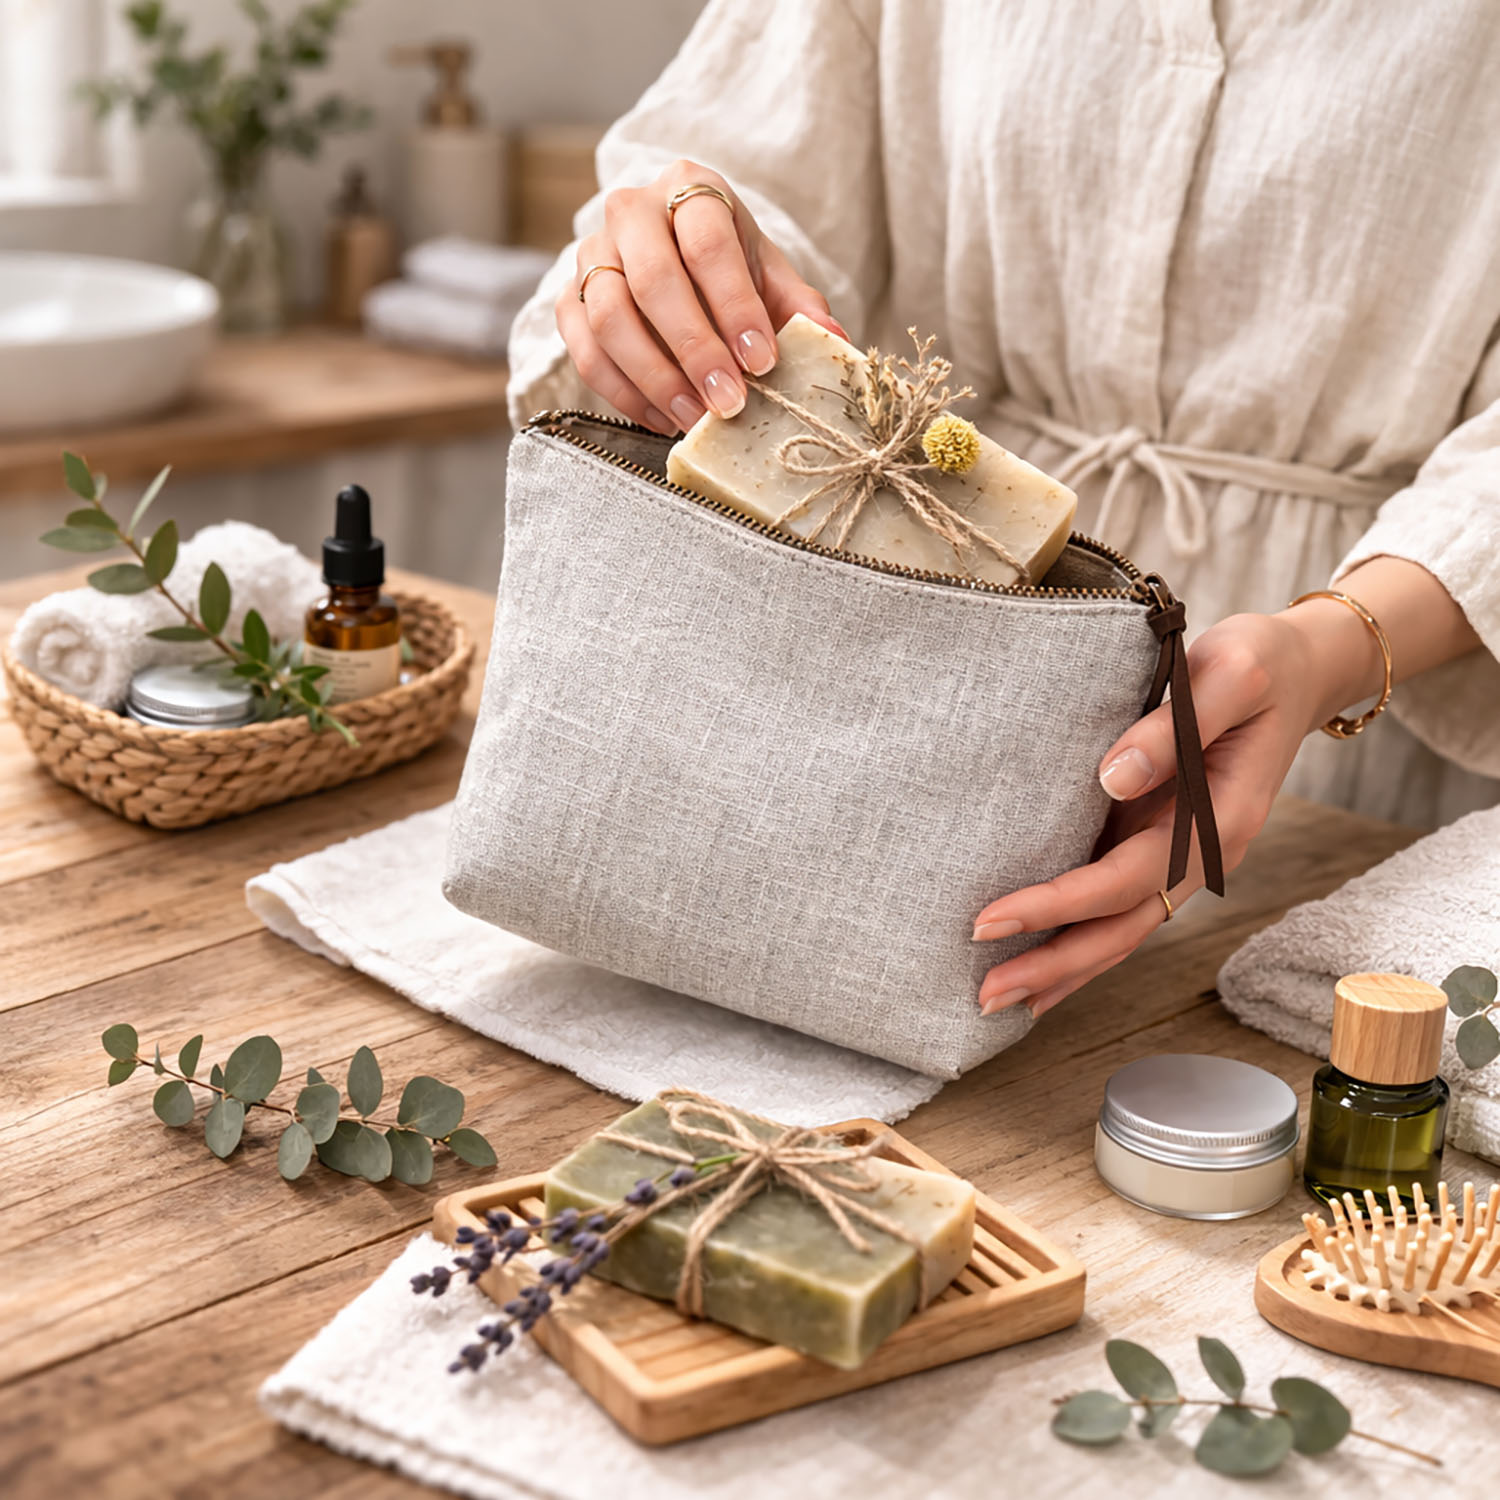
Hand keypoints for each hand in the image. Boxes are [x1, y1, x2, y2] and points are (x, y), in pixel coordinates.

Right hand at [556, 158, 845, 435]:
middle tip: (730, 402)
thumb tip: (834, 339)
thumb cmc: (725, 264)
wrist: (669, 254)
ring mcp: (591, 255)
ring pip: (608, 319)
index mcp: (689, 188)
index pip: (707, 244)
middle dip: (695, 351)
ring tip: (696, 418)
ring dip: (655, 378)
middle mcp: (630, 213)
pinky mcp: (567, 300)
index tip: (762, 362)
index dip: (735, 307)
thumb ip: (797, 304)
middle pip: (652, 281)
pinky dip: (625, 394)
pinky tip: (664, 418)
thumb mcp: (766, 271)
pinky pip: (585, 353)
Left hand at [969, 602, 1385, 1019]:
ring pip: (1117, 930)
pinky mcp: (1155, 842)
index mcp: (1219, 821)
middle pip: (1120, 928)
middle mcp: (1198, 854)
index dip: (1058, 905)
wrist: (1293, 671)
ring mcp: (1176, 854)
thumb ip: (1173, 728)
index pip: (1125, 879)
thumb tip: (1111, 777)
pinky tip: (1035, 967)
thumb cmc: (1258, 665)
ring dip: (1060, 969)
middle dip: (1051, 966)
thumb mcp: (1228, 677)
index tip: (991, 919)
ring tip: (994, 1002)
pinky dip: (1074, 939)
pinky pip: (1113, 906)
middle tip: (981, 997)